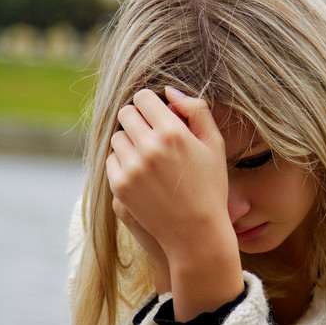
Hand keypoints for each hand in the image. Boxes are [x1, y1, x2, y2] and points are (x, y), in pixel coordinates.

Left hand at [106, 88, 242, 318]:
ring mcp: (132, 168)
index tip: (157, 115)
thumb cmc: (209, 186)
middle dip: (137, 120)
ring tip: (148, 156)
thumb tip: (168, 90)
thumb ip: (196, 111)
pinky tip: (141, 173)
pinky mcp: (120, 186)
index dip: (150, 104)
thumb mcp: (214, 145)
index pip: (143, 98)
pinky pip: (112, 160)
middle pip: (126, 114)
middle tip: (151, 135)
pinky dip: (123, 162)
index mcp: (173, 132)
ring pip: (117, 137)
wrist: (196, 234)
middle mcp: (149, 147)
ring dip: (129, 141)